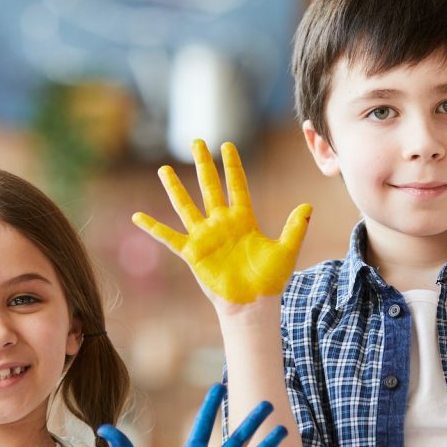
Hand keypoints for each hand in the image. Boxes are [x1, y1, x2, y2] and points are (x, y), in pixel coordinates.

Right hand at [132, 139, 311, 306]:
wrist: (253, 305)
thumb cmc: (269, 281)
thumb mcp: (286, 250)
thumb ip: (295, 227)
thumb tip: (309, 205)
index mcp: (243, 220)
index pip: (237, 185)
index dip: (232, 166)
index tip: (227, 145)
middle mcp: (221, 224)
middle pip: (210, 187)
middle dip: (203, 165)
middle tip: (197, 141)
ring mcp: (205, 237)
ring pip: (187, 206)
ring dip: (175, 188)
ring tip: (164, 169)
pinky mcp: (192, 253)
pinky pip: (169, 237)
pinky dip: (153, 228)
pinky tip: (137, 217)